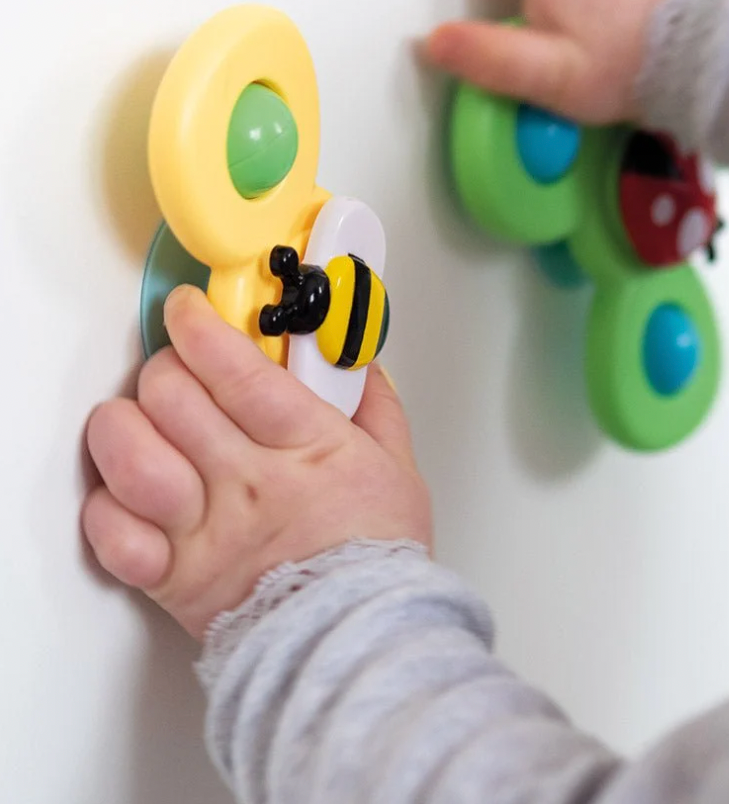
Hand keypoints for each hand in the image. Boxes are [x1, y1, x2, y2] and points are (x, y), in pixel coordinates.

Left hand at [82, 286, 430, 639]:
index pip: (236, 369)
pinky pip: (112, 531)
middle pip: (174, 396)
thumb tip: (355, 358)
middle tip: (179, 368)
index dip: (200, 327)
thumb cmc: (378, 557)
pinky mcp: (172, 576)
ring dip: (123, 423)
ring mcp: (204, 530)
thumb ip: (374, 403)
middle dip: (167, 365)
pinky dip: (107, 503)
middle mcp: (248, 483)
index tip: (189, 310)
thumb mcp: (398, 465)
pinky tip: (131, 489)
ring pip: (130, 454)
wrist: (359, 642)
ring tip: (141, 417)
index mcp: (307, 448)